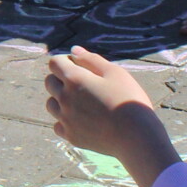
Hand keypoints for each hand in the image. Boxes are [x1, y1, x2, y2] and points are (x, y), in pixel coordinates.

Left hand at [44, 46, 177, 186]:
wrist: (136, 136)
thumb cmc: (129, 99)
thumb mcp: (115, 73)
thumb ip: (92, 59)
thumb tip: (74, 50)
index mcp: (74, 79)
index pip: (54, 63)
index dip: (65, 61)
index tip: (79, 65)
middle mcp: (64, 98)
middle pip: (50, 82)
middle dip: (61, 78)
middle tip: (82, 83)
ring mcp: (65, 119)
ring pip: (51, 104)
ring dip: (60, 99)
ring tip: (81, 102)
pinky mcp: (71, 136)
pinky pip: (58, 125)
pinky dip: (65, 121)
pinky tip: (80, 120)